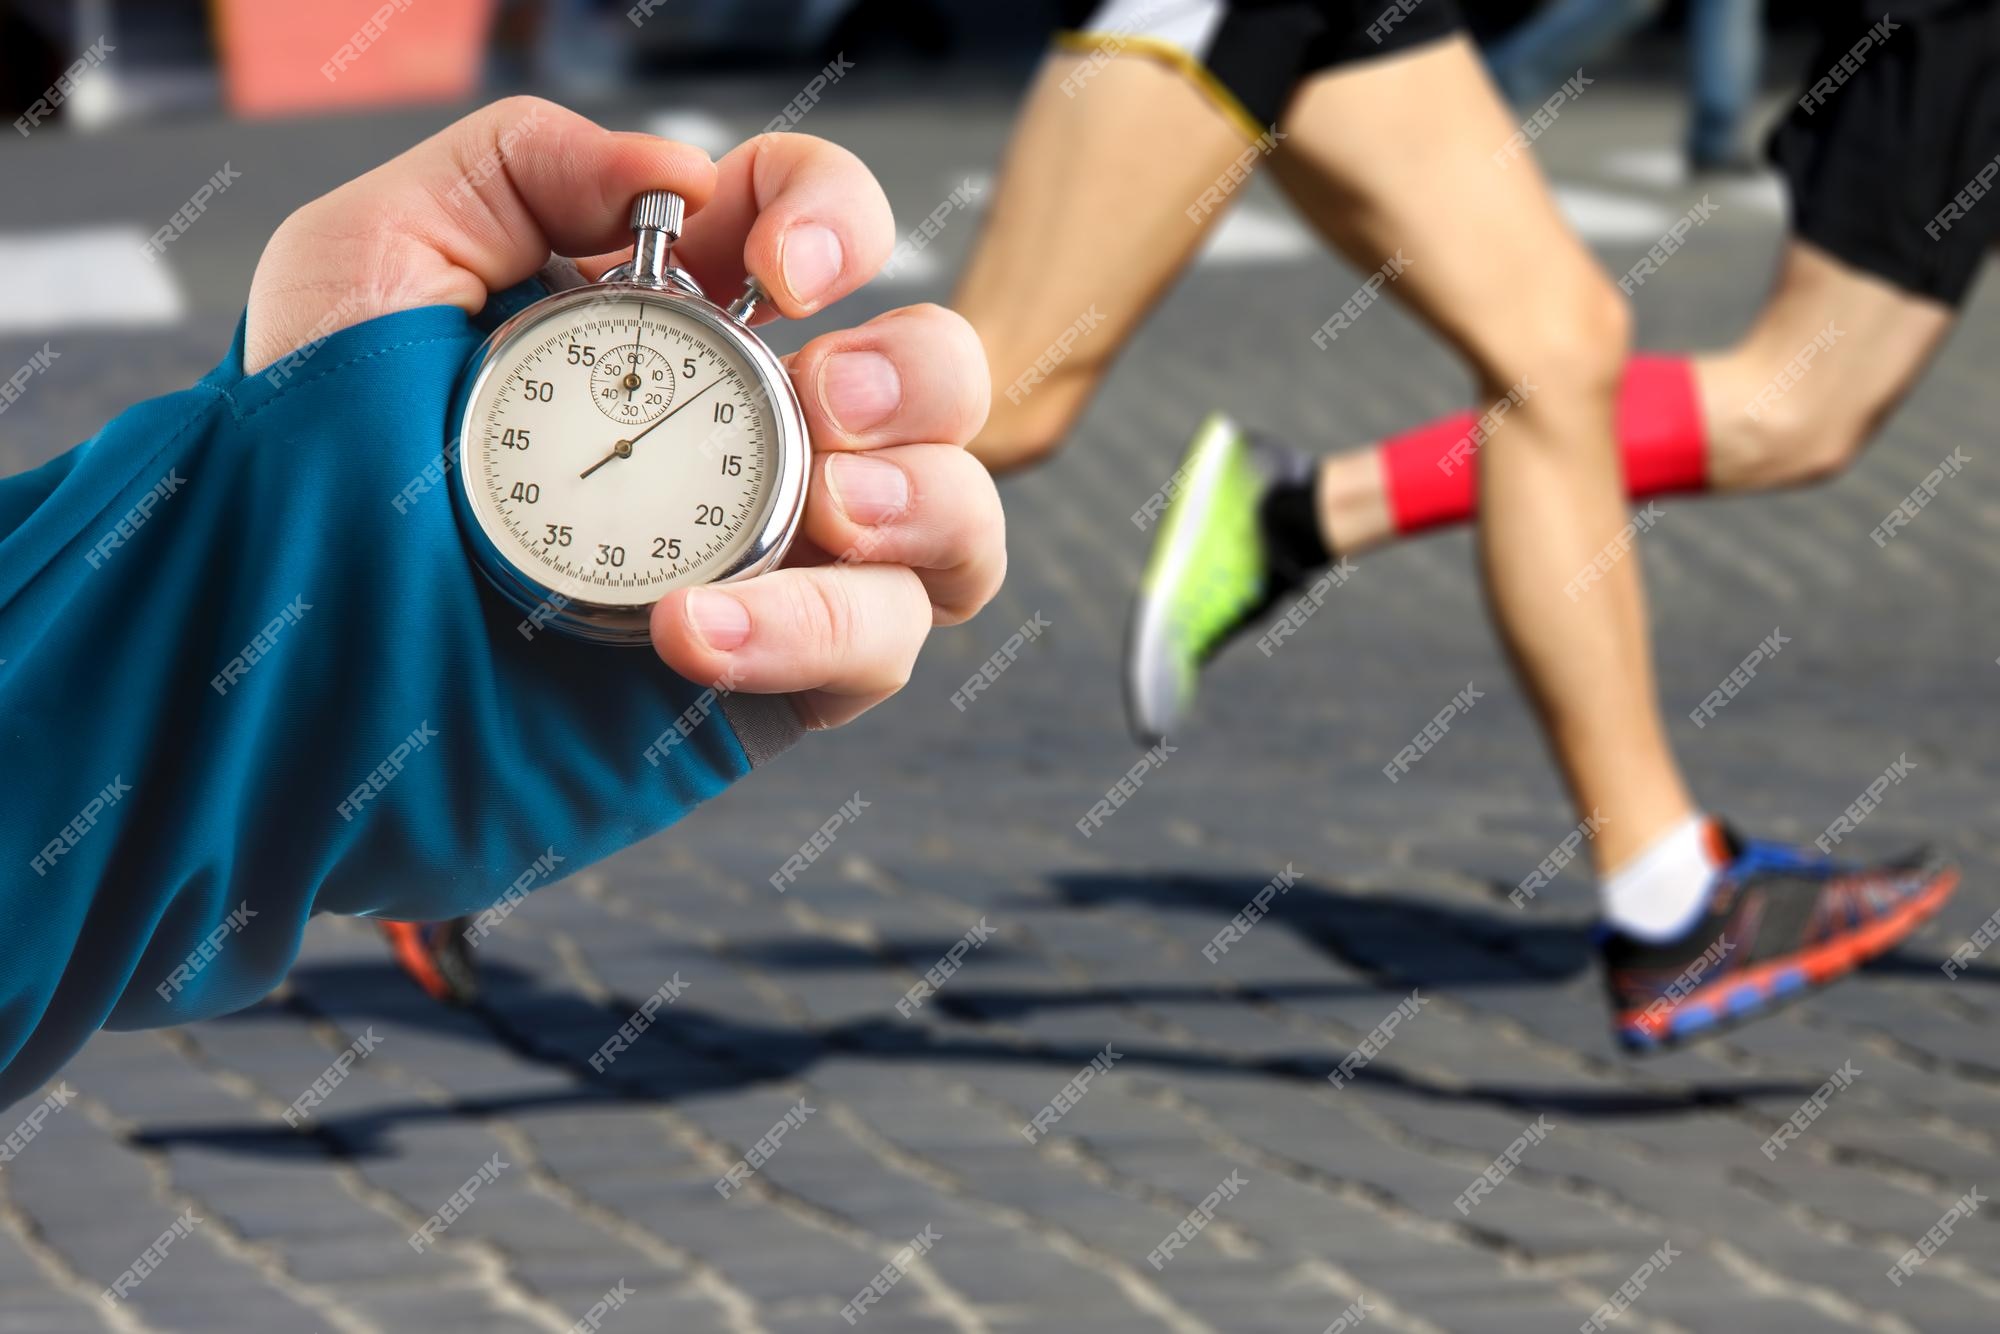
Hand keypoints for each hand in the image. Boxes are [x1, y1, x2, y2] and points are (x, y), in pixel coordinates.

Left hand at [245, 97, 1002, 730]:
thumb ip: (520, 164)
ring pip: (953, 523)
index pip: (816, 228)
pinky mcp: (771, 683)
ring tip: (830, 511)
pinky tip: (691, 628)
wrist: (283, 669)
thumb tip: (677, 180)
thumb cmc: (311, 465)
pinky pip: (876, 650)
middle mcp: (750, 438)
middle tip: (826, 396)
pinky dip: (813, 631)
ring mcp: (776, 563)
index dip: (835, 216)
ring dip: (925, 501)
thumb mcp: (377, 256)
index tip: (776, 268)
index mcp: (678, 325)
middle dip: (914, 371)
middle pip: (935, 377)